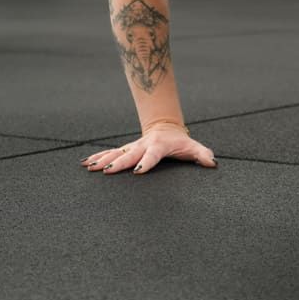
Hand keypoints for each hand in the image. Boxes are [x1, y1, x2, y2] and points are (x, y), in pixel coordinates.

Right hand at [80, 122, 216, 174]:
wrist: (166, 128)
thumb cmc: (180, 142)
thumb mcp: (193, 147)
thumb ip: (202, 154)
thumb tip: (212, 162)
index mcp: (159, 146)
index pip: (152, 155)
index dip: (146, 162)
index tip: (137, 171)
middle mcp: (143, 145)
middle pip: (129, 154)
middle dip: (118, 162)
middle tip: (107, 171)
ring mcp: (133, 146)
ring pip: (116, 152)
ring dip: (103, 160)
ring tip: (90, 167)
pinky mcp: (126, 149)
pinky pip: (110, 153)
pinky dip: (99, 157)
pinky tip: (86, 163)